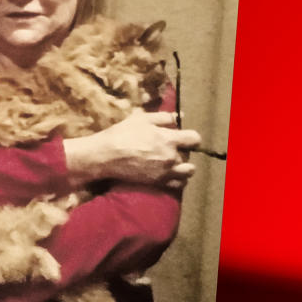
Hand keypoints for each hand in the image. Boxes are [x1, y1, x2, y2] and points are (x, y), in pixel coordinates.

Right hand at [65, 109, 200, 188]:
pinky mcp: (158, 183)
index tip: (183, 137)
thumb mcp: (141, 119)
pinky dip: (178, 180)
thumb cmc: (122, 134)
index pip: (194, 139)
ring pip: (188, 172)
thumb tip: (179, 116)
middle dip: (183, 151)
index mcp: (169, 139)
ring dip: (184, 166)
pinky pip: (178, 185)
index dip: (191, 137)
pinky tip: (170, 174)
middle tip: (171, 148)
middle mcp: (171, 157)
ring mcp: (166, 172)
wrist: (106, 156)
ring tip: (173, 162)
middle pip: (189, 155)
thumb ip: (163, 117)